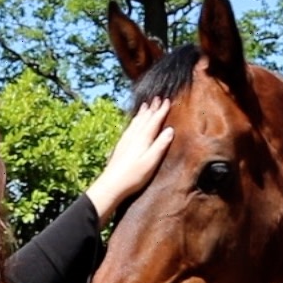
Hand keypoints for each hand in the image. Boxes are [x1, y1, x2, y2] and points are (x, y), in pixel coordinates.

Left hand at [85, 98, 174, 222]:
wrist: (112, 184)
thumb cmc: (133, 176)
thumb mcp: (151, 162)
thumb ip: (160, 145)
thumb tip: (170, 130)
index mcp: (143, 139)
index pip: (154, 121)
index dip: (161, 111)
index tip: (168, 101)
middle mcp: (133, 136)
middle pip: (145, 118)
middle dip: (152, 108)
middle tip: (158, 98)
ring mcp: (126, 140)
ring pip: (136, 121)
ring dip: (142, 113)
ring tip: (146, 105)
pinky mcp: (121, 146)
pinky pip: (130, 127)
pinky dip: (134, 121)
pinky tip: (133, 123)